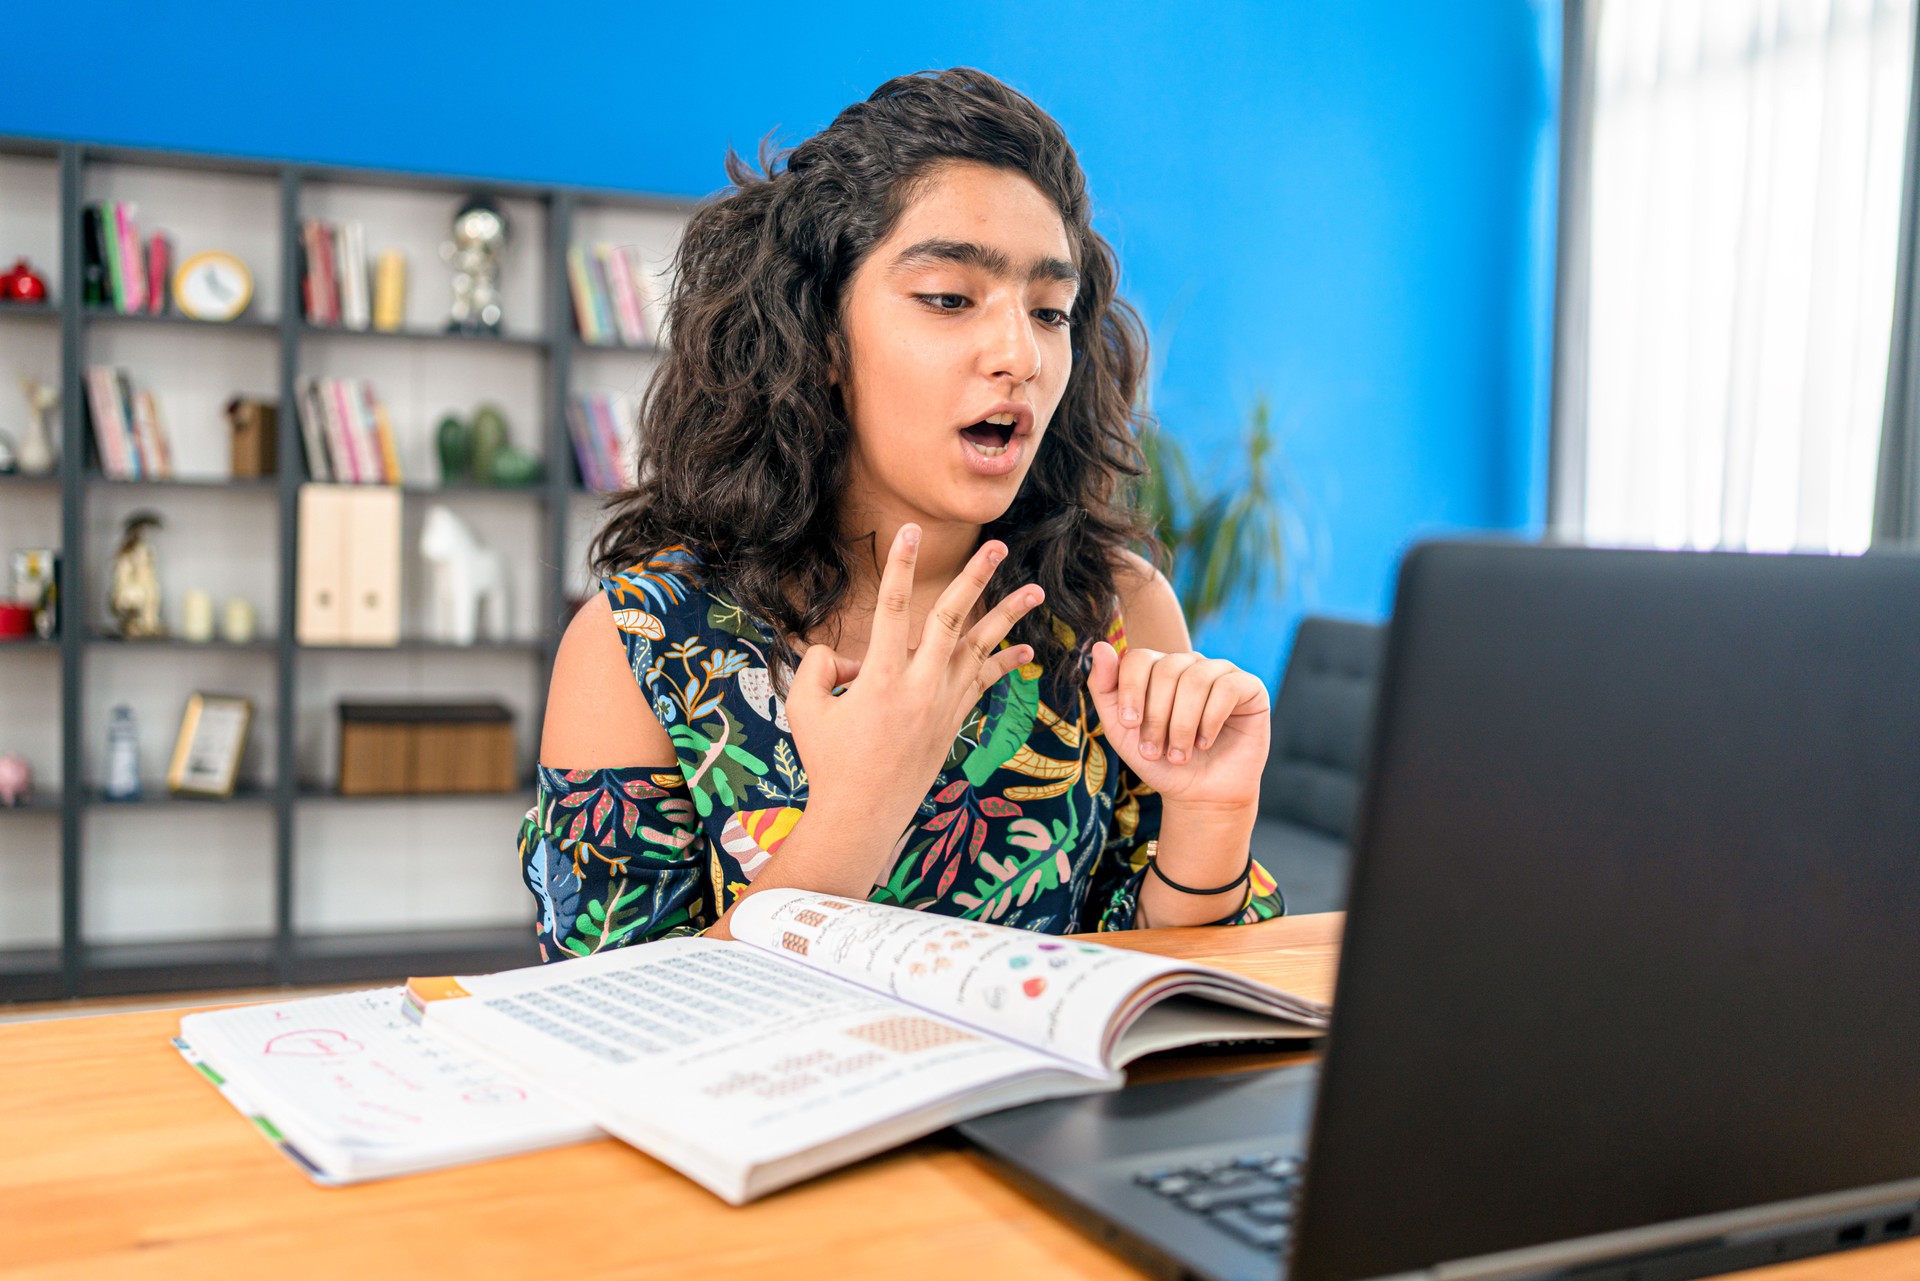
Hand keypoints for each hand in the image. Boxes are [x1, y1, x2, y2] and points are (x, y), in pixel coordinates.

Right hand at [784, 524, 1043, 868]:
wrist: (862, 815)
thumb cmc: (828, 761)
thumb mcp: (804, 707)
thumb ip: (816, 666)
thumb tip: (844, 654)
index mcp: (879, 679)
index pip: (890, 609)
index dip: (899, 567)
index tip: (909, 531)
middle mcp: (919, 687)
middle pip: (951, 620)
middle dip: (975, 579)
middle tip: (996, 546)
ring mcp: (942, 704)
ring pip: (979, 649)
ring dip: (1008, 617)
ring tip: (1036, 590)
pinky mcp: (953, 720)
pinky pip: (983, 683)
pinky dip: (1003, 664)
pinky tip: (1025, 650)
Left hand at [1087, 641, 1268, 811]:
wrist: (1199, 795)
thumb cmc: (1160, 760)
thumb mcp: (1121, 729)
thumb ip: (1105, 688)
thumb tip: (1099, 646)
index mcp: (1159, 668)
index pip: (1140, 658)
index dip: (1132, 690)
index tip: (1130, 724)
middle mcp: (1190, 664)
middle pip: (1168, 669)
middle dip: (1157, 716)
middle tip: (1155, 751)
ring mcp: (1221, 673)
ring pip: (1196, 679)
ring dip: (1182, 723)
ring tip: (1179, 754)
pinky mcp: (1249, 688)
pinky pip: (1227, 688)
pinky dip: (1211, 720)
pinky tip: (1205, 743)